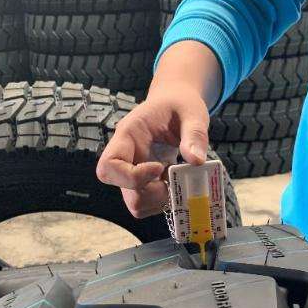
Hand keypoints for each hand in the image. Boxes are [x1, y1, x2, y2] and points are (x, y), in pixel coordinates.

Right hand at [96, 41, 220, 217]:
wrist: (176, 104)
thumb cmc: (180, 104)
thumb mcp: (192, 112)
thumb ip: (195, 134)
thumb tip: (196, 161)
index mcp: (129, 134)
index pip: (110, 165)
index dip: (132, 176)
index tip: (159, 167)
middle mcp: (126, 156)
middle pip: (122, 188)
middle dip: (151, 193)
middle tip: (172, 179)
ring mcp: (133, 171)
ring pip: (134, 202)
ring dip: (158, 200)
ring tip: (175, 180)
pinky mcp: (143, 182)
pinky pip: (147, 203)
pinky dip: (164, 201)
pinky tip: (174, 183)